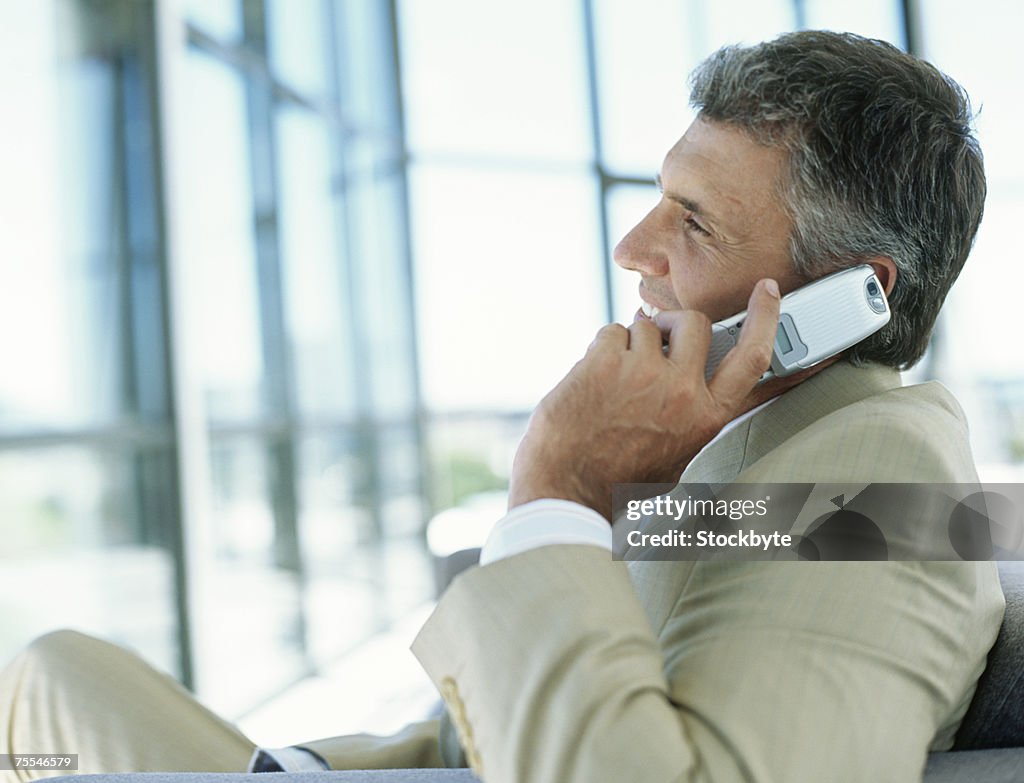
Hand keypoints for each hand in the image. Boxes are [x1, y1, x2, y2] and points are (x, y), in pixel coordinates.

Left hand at [508, 279, 782, 519]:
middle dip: (674, 322)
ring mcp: (644, 373)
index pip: (751, 358)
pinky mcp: (606, 361)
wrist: (567, 489)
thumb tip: (702, 388)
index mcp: (706, 417)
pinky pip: (612, 331)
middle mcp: (682, 392)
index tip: (767, 291)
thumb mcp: (679, 457)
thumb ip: (696, 419)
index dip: (764, 319)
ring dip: (629, 343)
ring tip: (613, 380)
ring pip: (646, 324)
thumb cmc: (618, 479)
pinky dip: (601, 349)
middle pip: (694, 323)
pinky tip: (592, 380)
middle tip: (656, 339)